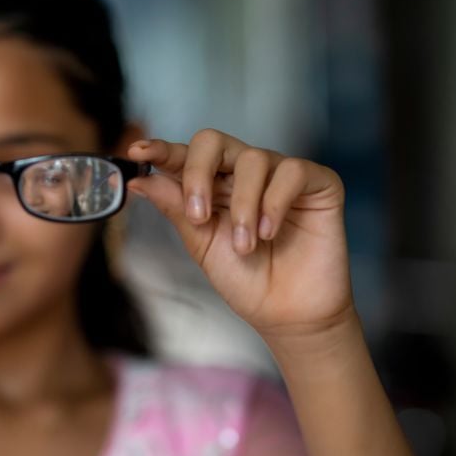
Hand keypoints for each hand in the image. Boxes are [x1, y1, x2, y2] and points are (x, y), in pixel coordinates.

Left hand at [127, 130, 355, 348]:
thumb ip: (176, 208)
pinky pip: (292, 172)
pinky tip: (269, 233)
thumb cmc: (245, 278)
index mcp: (212, 184)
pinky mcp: (318, 183)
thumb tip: (138, 179)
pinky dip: (275, 203)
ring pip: (253, 158)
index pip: (184, 156)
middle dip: (198, 173)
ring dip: (243, 206)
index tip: (137, 152)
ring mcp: (280, 174)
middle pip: (213, 141)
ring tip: (244, 245)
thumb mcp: (201, 244)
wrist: (287, 314)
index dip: (161, 149)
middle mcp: (243, 173)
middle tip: (197, 216)